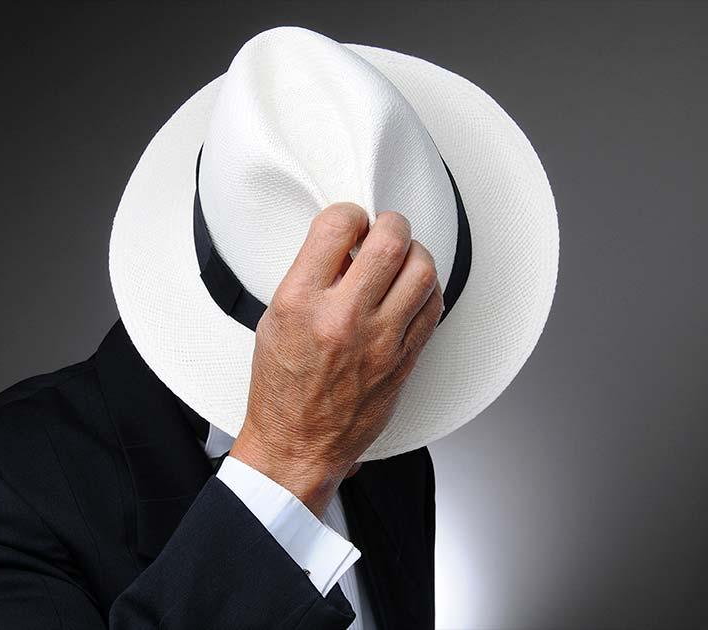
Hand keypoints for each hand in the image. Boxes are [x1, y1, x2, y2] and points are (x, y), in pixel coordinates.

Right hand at [229, 202, 443, 515]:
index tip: (351, 223)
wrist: (298, 444)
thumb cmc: (282, 388)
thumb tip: (346, 244)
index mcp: (300, 302)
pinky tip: (411, 290)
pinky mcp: (404, 360)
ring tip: (402, 258)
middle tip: (385, 229)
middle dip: (392, 224)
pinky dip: (427, 288)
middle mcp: (342, 319)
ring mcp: (379, 341)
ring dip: (415, 253)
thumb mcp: (274, 320)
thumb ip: (311, 277)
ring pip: (423, 270)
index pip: (337, 225)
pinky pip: (433, 306)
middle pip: (391, 241)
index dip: (350, 214)